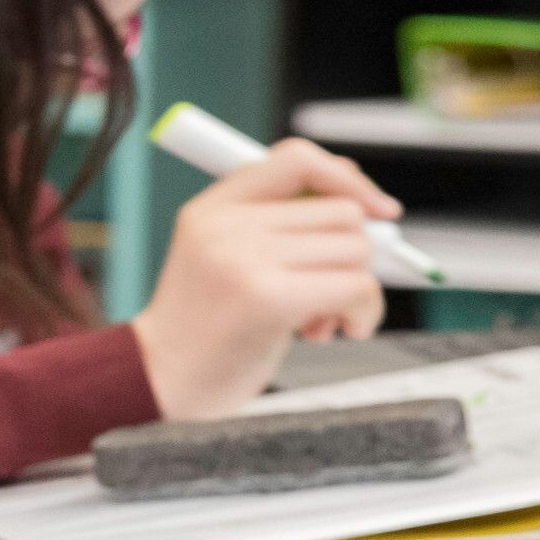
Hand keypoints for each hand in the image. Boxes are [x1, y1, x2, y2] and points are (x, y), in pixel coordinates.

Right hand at [132, 138, 399, 417]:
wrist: (162, 382)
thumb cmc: (206, 327)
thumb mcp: (226, 257)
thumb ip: (280, 224)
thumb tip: (368, 204)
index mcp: (211, 207)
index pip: (296, 157)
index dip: (346, 177)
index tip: (377, 209)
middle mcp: (225, 224)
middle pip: (341, 210)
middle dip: (355, 252)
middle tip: (333, 289)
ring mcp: (243, 259)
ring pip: (356, 248)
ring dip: (358, 288)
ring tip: (322, 318)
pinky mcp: (269, 298)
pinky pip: (356, 286)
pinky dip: (364, 312)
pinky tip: (336, 330)